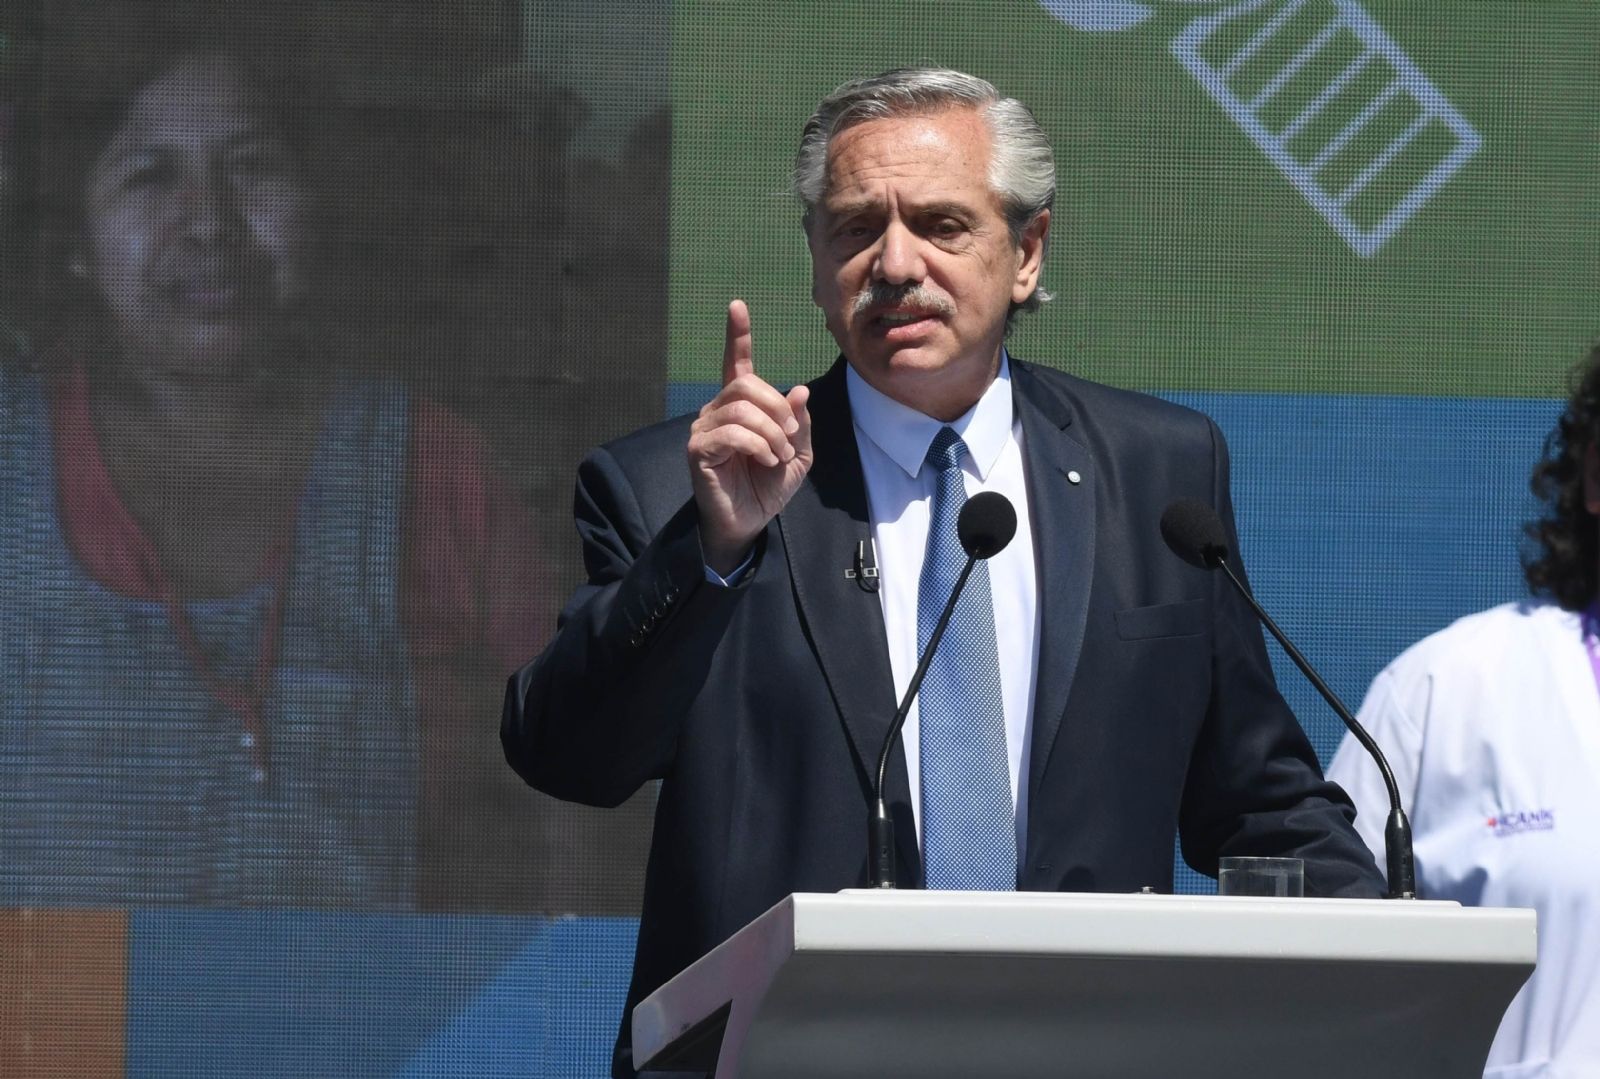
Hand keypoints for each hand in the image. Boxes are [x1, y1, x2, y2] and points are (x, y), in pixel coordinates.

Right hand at [687, 300, 812, 575]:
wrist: (749, 523)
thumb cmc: (768, 488)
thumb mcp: (797, 454)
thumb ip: (799, 423)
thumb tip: (798, 390)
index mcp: (740, 407)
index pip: (735, 363)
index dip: (736, 334)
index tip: (737, 305)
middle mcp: (717, 412)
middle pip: (746, 384)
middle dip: (777, 409)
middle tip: (789, 439)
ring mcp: (704, 430)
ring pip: (741, 408)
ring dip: (771, 432)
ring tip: (778, 456)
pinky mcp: (698, 450)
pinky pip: (731, 433)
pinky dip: (757, 445)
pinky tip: (764, 461)